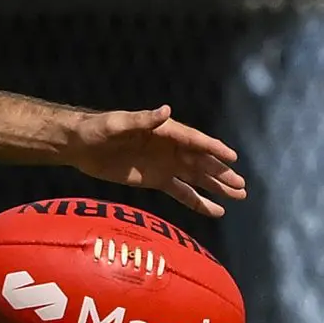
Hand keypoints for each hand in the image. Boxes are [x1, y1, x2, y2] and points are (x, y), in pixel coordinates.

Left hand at [66, 104, 245, 217]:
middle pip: (202, 162)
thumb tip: (166, 111)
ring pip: (197, 178)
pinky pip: (182, 192)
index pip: (195, 141)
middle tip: (242, 187)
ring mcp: (165, 165)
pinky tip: (215, 211)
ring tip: (239, 197)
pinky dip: (198, 202)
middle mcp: (171, 148)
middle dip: (222, 174)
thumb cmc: (98, 128)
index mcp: (165, 131)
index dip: (213, 149)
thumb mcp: (118, 123)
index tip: (232, 158)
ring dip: (217, 187)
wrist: (81, 145)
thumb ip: (143, 120)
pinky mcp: (156, 180)